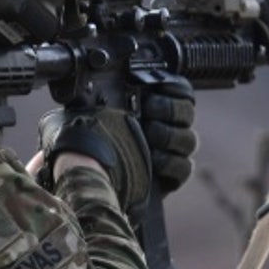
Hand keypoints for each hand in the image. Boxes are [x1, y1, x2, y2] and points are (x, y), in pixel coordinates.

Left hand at [37, 78, 197, 206]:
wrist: (95, 182)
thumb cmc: (95, 145)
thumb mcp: (93, 118)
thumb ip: (96, 100)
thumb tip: (79, 87)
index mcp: (156, 107)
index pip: (181, 91)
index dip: (174, 87)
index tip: (155, 86)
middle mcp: (170, 127)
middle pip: (186, 112)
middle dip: (169, 108)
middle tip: (149, 108)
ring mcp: (175, 151)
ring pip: (188, 139)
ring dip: (169, 134)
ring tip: (149, 134)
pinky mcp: (175, 176)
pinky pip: (185, 166)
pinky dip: (170, 162)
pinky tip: (153, 161)